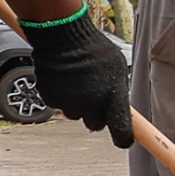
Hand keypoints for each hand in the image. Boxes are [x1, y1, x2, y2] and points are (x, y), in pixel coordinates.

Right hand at [23, 13, 132, 147]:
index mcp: (112, 96)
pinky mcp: (51, 100)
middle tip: (93, 95)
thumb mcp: (116, 67)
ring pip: (76, 114)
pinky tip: (64, 78)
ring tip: (77, 80)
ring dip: (77, 103)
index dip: (123, 138)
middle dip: (95, 113)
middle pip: (95, 124)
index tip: (123, 140)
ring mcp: (69, 103)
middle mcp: (91, 104)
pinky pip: (59, 105)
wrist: (62, 35)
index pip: (121, 130)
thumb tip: (121, 108)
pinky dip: (61, 95)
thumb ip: (118, 91)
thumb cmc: (93, 48)